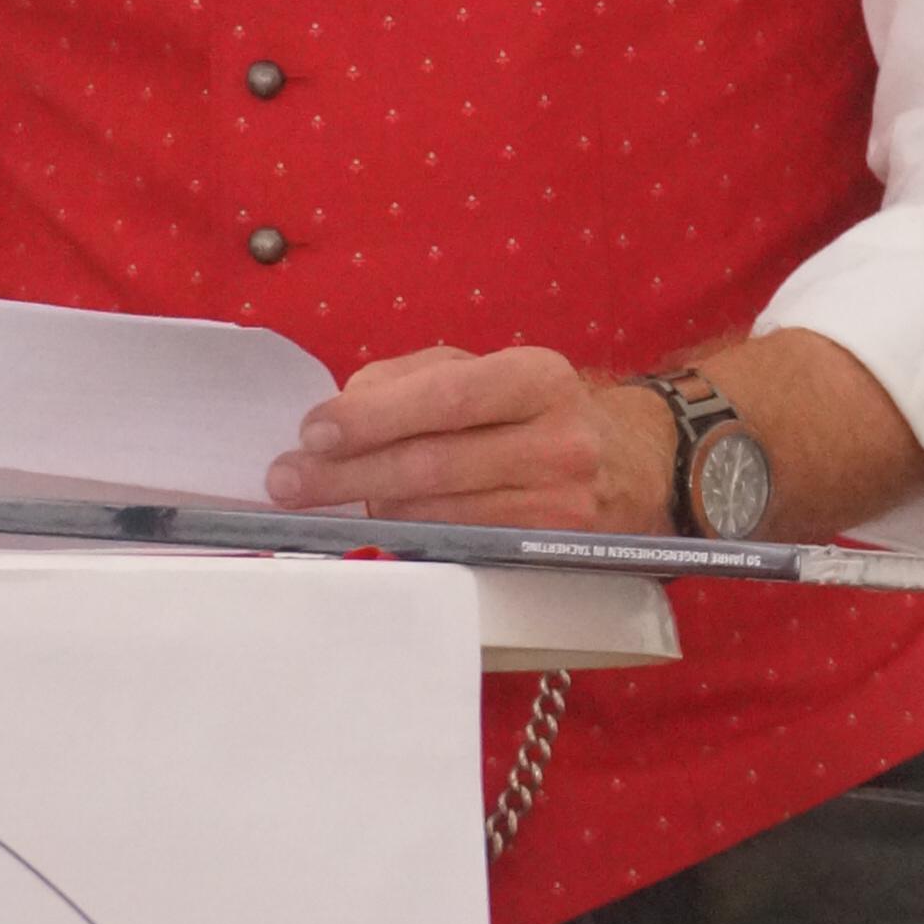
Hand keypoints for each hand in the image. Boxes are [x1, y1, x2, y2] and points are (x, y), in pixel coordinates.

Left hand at [264, 343, 675, 532]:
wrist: (636, 464)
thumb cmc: (539, 410)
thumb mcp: (491, 370)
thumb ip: (415, 378)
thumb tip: (343, 408)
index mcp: (537, 377)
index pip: (445, 397)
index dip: (374, 416)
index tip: (313, 431)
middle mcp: (557, 440)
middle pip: (435, 464)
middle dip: (349, 475)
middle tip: (287, 481)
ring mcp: (559, 505)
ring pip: (442, 515)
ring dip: (368, 512)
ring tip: (315, 505)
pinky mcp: (550, 553)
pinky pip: (462, 547)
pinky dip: (409, 539)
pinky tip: (371, 531)